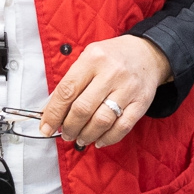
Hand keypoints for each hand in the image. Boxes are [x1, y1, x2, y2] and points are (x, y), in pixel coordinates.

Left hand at [38, 35, 169, 147]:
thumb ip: (70, 83)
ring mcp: (128, 88)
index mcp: (93, 59)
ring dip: (86, 135)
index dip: (53, 113)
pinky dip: (107, 138)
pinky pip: (122, 127)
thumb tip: (49, 111)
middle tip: (65, 134)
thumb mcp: (88, 59)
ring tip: (80, 138)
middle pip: (83, 108)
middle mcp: (111, 72)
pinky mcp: (142, 102)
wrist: (147, 54)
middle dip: (69, 127)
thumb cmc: (112, 58)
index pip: (67, 90)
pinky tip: (98, 140)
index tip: (46, 127)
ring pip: (102, 121)